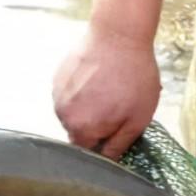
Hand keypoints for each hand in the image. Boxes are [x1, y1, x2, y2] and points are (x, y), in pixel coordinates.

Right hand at [52, 29, 160, 159]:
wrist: (119, 34)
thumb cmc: (134, 76)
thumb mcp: (138, 118)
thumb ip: (119, 145)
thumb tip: (109, 162)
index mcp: (82, 129)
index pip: (88, 154)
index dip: (104, 147)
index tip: (118, 133)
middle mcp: (63, 116)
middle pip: (78, 134)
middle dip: (96, 127)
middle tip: (117, 108)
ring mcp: (57, 95)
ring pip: (73, 114)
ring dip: (87, 109)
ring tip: (107, 90)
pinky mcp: (57, 78)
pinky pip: (68, 96)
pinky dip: (81, 93)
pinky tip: (97, 79)